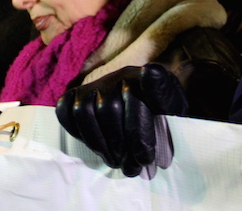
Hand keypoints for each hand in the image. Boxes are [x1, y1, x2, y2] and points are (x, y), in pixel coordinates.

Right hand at [56, 64, 187, 176]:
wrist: (147, 109)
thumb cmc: (163, 116)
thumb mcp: (175, 113)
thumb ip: (169, 109)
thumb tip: (150, 86)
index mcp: (150, 77)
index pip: (147, 84)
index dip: (142, 113)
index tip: (147, 148)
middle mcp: (121, 74)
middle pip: (109, 108)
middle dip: (123, 144)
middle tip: (133, 167)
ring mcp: (97, 84)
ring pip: (85, 110)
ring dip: (100, 143)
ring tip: (115, 162)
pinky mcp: (76, 94)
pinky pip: (66, 111)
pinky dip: (78, 132)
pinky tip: (97, 147)